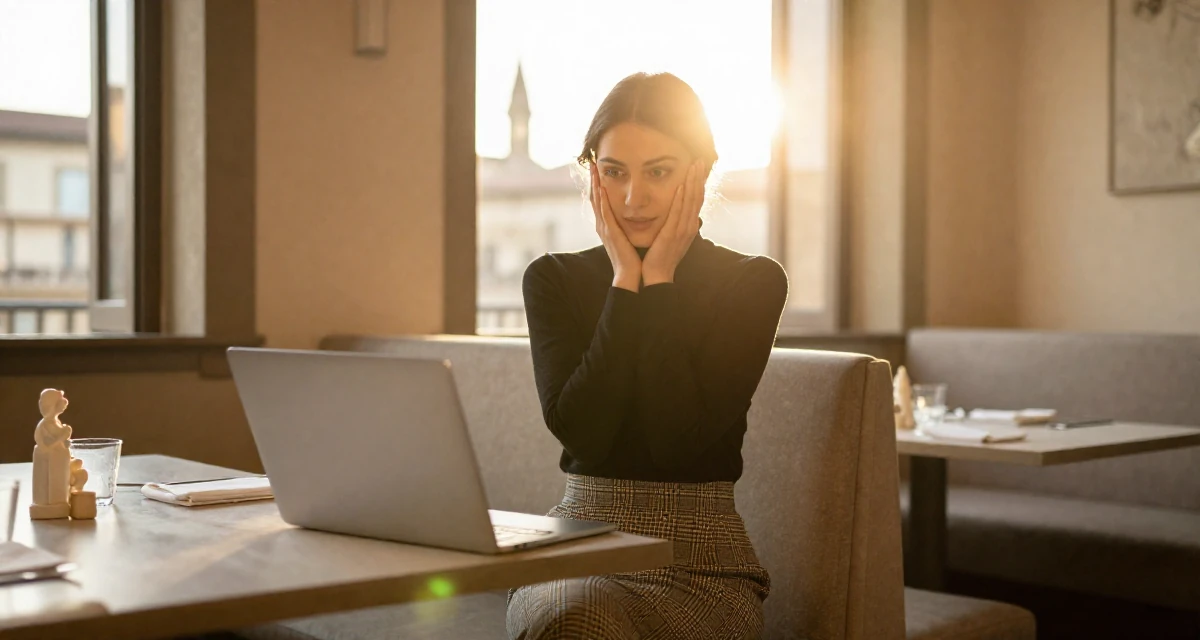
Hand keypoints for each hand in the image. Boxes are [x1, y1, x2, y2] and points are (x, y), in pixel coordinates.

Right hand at [590, 163, 641, 291]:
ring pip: (596, 201)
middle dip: (593, 179)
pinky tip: (600, 187)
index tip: (598, 168)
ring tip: (593, 168)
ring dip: (594, 183)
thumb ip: (628, 224)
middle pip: (594, 196)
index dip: (597, 183)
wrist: (629, 274)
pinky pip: (604, 212)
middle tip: (591, 162)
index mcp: (607, 224)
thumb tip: (635, 213)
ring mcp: (604, 228)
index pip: (600, 199)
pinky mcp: (609, 232)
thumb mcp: (628, 235)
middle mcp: (602, 224)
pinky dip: (601, 199)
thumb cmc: (632, 256)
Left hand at [643, 161, 705, 285]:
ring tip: (694, 166)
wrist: (657, 275)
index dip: (699, 183)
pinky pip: (678, 213)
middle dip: (699, 178)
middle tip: (699, 160)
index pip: (697, 200)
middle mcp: (689, 226)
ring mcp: (683, 230)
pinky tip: (682, 186)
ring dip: (693, 182)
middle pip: (697, 197)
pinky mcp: (672, 234)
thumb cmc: (662, 256)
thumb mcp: (674, 237)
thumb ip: (678, 223)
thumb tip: (685, 213)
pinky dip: (681, 198)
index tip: (699, 168)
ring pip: (690, 202)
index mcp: (689, 226)